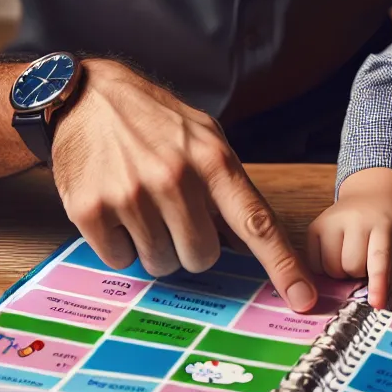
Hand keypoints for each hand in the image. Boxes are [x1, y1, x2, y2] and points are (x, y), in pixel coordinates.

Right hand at [50, 59, 316, 311]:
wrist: (87, 95)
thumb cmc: (153, 118)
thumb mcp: (203, 136)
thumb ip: (228, 184)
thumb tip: (253, 242)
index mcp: (212, 158)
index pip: (256, 222)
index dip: (282, 265)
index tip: (303, 297)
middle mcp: (175, 177)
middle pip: (202, 257)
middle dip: (192, 244)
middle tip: (174, 211)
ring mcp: (132, 195)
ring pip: (162, 262)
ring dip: (155, 244)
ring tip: (142, 202)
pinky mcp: (91, 210)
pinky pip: (120, 259)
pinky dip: (120, 243)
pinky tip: (115, 206)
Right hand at [307, 168, 391, 309]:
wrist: (371, 191)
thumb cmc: (390, 220)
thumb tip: (377, 300)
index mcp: (384, 222)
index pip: (379, 258)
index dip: (378, 284)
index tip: (376, 304)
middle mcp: (355, 219)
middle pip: (351, 267)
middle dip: (359, 275)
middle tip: (365, 263)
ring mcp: (331, 220)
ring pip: (331, 269)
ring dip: (341, 273)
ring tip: (350, 258)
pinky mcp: (314, 226)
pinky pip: (314, 264)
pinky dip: (324, 269)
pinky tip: (334, 256)